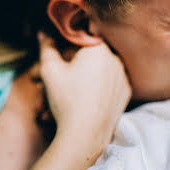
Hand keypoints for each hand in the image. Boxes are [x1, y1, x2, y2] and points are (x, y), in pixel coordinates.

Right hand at [38, 32, 131, 151]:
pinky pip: (105, 85)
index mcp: (98, 47)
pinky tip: (75, 104)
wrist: (85, 136)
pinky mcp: (125, 92)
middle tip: (45, 87)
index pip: (77, 39)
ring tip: (55, 101)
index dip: (61, 50)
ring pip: (93, 73)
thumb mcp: (50, 69)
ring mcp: (123, 76)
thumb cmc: (66, 99)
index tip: (52, 61)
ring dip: (74, 83)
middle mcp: (115, 58)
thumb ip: (46, 46)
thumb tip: (43, 32)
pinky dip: (91, 91)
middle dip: (63, 71)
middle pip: (84, 58)